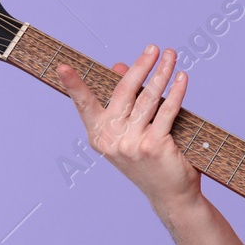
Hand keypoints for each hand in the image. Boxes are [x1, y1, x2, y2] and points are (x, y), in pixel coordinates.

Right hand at [56, 44, 199, 220]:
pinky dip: (177, 92)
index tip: (62, 67)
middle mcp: (111, 140)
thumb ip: (125, 101)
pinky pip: (167, 112)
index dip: (74, 85)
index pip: (84, 105)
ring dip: (162, 73)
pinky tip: (182, 78)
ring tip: (172, 56)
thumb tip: (120, 66)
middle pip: (124, 92)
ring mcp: (131, 144)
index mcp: (99, 136)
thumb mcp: (131, 131)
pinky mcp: (154, 146)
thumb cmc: (150, 161)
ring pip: (148, 99)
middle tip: (154, 48)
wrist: (170, 196)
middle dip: (141, 66)